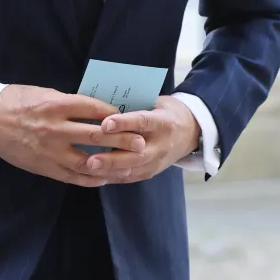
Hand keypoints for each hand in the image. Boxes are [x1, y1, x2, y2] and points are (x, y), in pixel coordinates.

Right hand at [0, 84, 146, 187]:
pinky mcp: (44, 166)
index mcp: (56, 104)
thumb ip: (67, 102)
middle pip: (95, 135)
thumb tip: (93, 109)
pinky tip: (103, 177)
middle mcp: (55, 128)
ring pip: (87, 160)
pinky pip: (72, 176)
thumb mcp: (43, 93)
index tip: (129, 116)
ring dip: (110, 163)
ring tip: (127, 164)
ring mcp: (50, 150)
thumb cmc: (16, 100)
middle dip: (121, 139)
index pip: (93, 108)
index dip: (113, 113)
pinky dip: (90, 178)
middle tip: (140, 142)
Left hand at [80, 96, 200, 183]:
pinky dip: (112, 176)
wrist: (191, 131)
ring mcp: (157, 161)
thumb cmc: (165, 111)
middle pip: (135, 153)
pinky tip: (95, 175)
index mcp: (163, 122)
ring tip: (88, 168)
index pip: (142, 122)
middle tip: (90, 158)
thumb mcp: (156, 102)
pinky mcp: (151, 172)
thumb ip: (134, 105)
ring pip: (131, 169)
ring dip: (109, 170)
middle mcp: (161, 145)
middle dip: (112, 157)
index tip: (104, 124)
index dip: (123, 124)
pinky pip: (130, 177)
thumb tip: (105, 103)